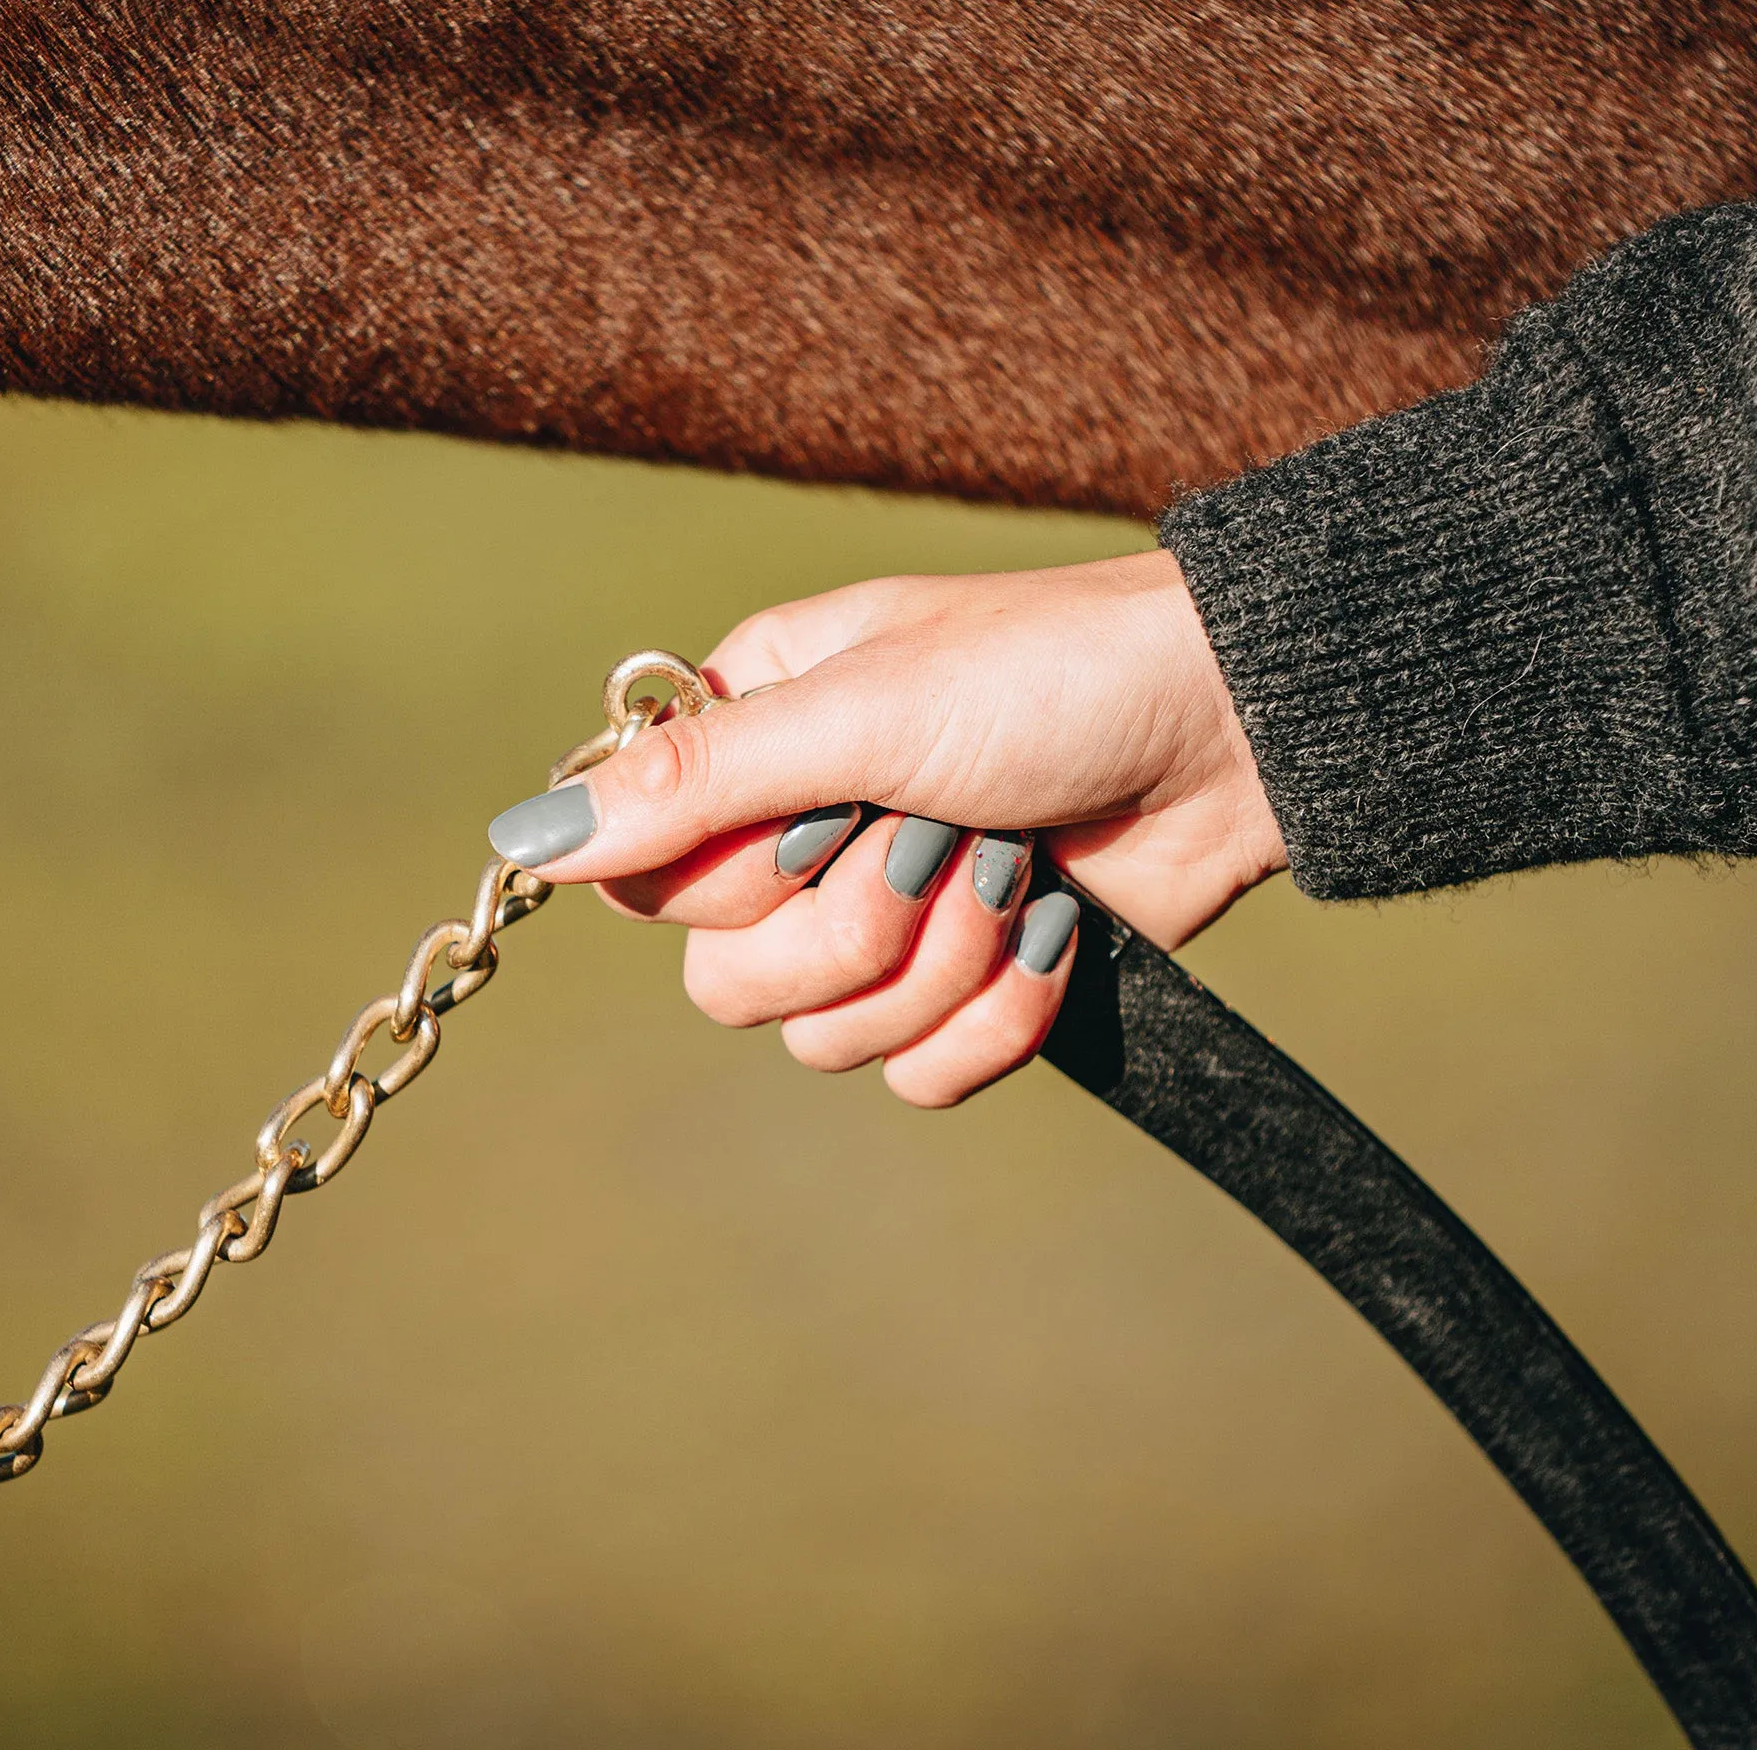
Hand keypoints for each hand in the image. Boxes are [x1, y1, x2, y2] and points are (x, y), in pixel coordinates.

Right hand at [484, 551, 1286, 1105]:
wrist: (1232, 730)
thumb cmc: (1052, 675)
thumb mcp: (864, 709)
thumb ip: (697, 784)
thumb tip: (523, 843)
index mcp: (752, 743)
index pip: (645, 876)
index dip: (731, 876)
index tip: (814, 817)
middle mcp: (799, 837)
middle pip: (728, 981)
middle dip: (857, 925)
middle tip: (941, 836)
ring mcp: (885, 923)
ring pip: (824, 1041)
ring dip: (942, 965)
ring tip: (1015, 869)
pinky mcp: (967, 995)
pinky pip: (918, 1081)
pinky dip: (996, 1021)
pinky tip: (1052, 933)